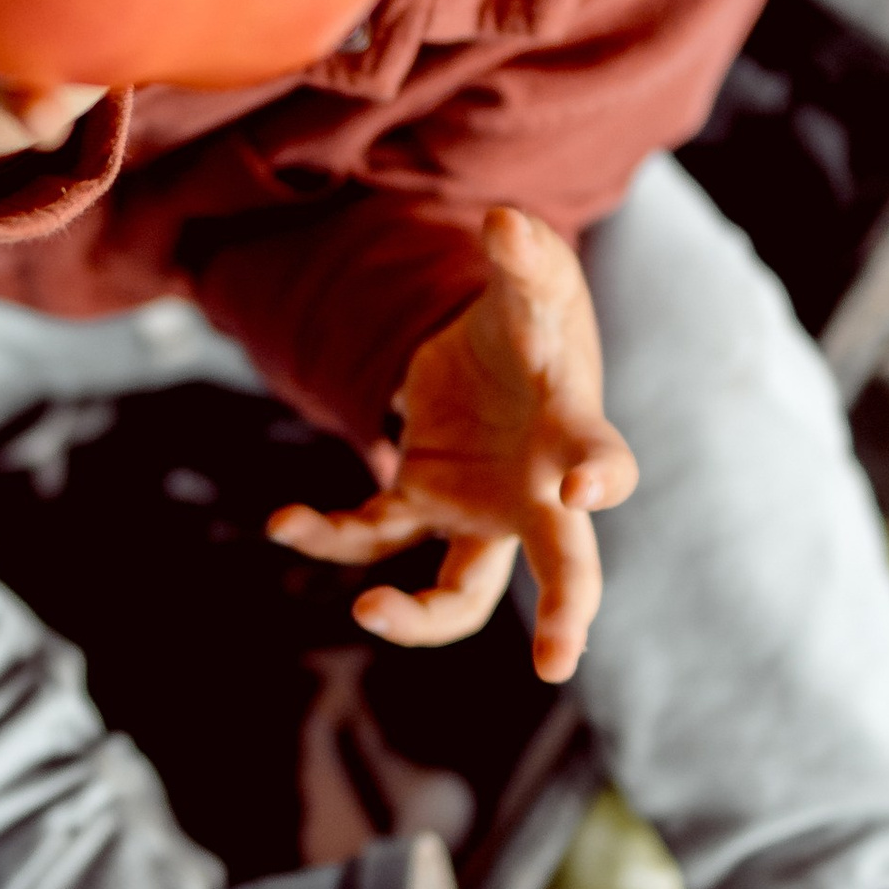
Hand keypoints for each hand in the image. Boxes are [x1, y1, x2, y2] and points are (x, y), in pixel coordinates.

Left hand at [266, 205, 637, 683]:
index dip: (603, 476)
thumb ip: (524, 257)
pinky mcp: (420, 504)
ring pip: (459, 593)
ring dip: (417, 617)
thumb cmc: (535, 321)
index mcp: (573, 437)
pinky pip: (373, 534)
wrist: (499, 346)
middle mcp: (534, 494)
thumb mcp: (534, 280)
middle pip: (560, 567)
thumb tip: (503, 225)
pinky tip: (283, 521)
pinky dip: (328, 533)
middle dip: (562, 612)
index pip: (605, 463)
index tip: (588, 488)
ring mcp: (476, 511)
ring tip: (368, 613)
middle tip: (559, 663)